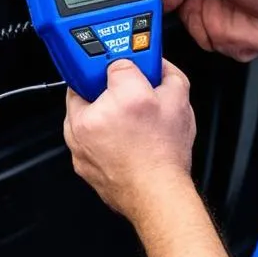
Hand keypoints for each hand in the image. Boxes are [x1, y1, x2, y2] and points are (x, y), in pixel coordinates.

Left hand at [63, 57, 194, 220]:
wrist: (156, 194)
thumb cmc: (165, 154)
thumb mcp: (179, 100)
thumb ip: (167, 72)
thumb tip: (157, 64)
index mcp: (121, 97)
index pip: (114, 62)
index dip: (126, 64)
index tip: (130, 68)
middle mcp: (93, 117)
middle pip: (89, 83)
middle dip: (105, 84)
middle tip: (125, 90)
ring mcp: (79, 141)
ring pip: (82, 110)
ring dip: (98, 108)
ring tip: (124, 117)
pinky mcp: (78, 157)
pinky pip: (83, 135)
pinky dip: (96, 132)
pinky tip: (120, 138)